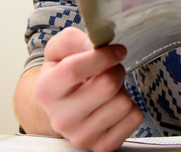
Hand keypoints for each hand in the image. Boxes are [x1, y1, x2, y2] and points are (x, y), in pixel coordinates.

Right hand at [34, 27, 143, 151]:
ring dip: (122, 90)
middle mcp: (61, 118)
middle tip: (110, 70)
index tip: (116, 50)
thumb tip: (93, 46)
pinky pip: (134, 118)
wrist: (61, 109)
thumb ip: (73, 39)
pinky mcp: (102, 146)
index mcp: (46, 91)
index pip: (75, 69)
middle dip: (116, 70)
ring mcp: (81, 136)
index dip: (103, 55)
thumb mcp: (59, 51)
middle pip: (106, 86)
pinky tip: (113, 105)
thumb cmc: (63, 75)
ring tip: (108, 90)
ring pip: (123, 103)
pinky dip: (131, 107)